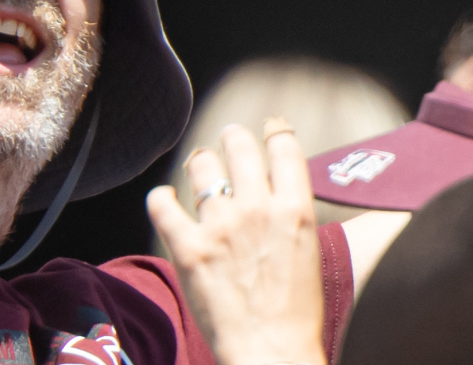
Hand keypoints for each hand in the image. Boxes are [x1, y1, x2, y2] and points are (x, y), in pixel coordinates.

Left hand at [147, 120, 325, 364]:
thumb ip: (293, 212)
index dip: (273, 130)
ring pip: (200, 164)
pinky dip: (162, 198)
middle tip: (229, 144)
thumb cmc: (297, 314)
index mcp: (295, 208)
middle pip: (238, 144)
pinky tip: (167, 201)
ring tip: (200, 171)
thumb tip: (282, 188)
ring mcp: (219, 226)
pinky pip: (162, 202)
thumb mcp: (310, 250)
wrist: (271, 355)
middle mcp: (257, 208)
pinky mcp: (188, 248)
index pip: (282, 144)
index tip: (267, 130)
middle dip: (232, 139)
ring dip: (200, 164)